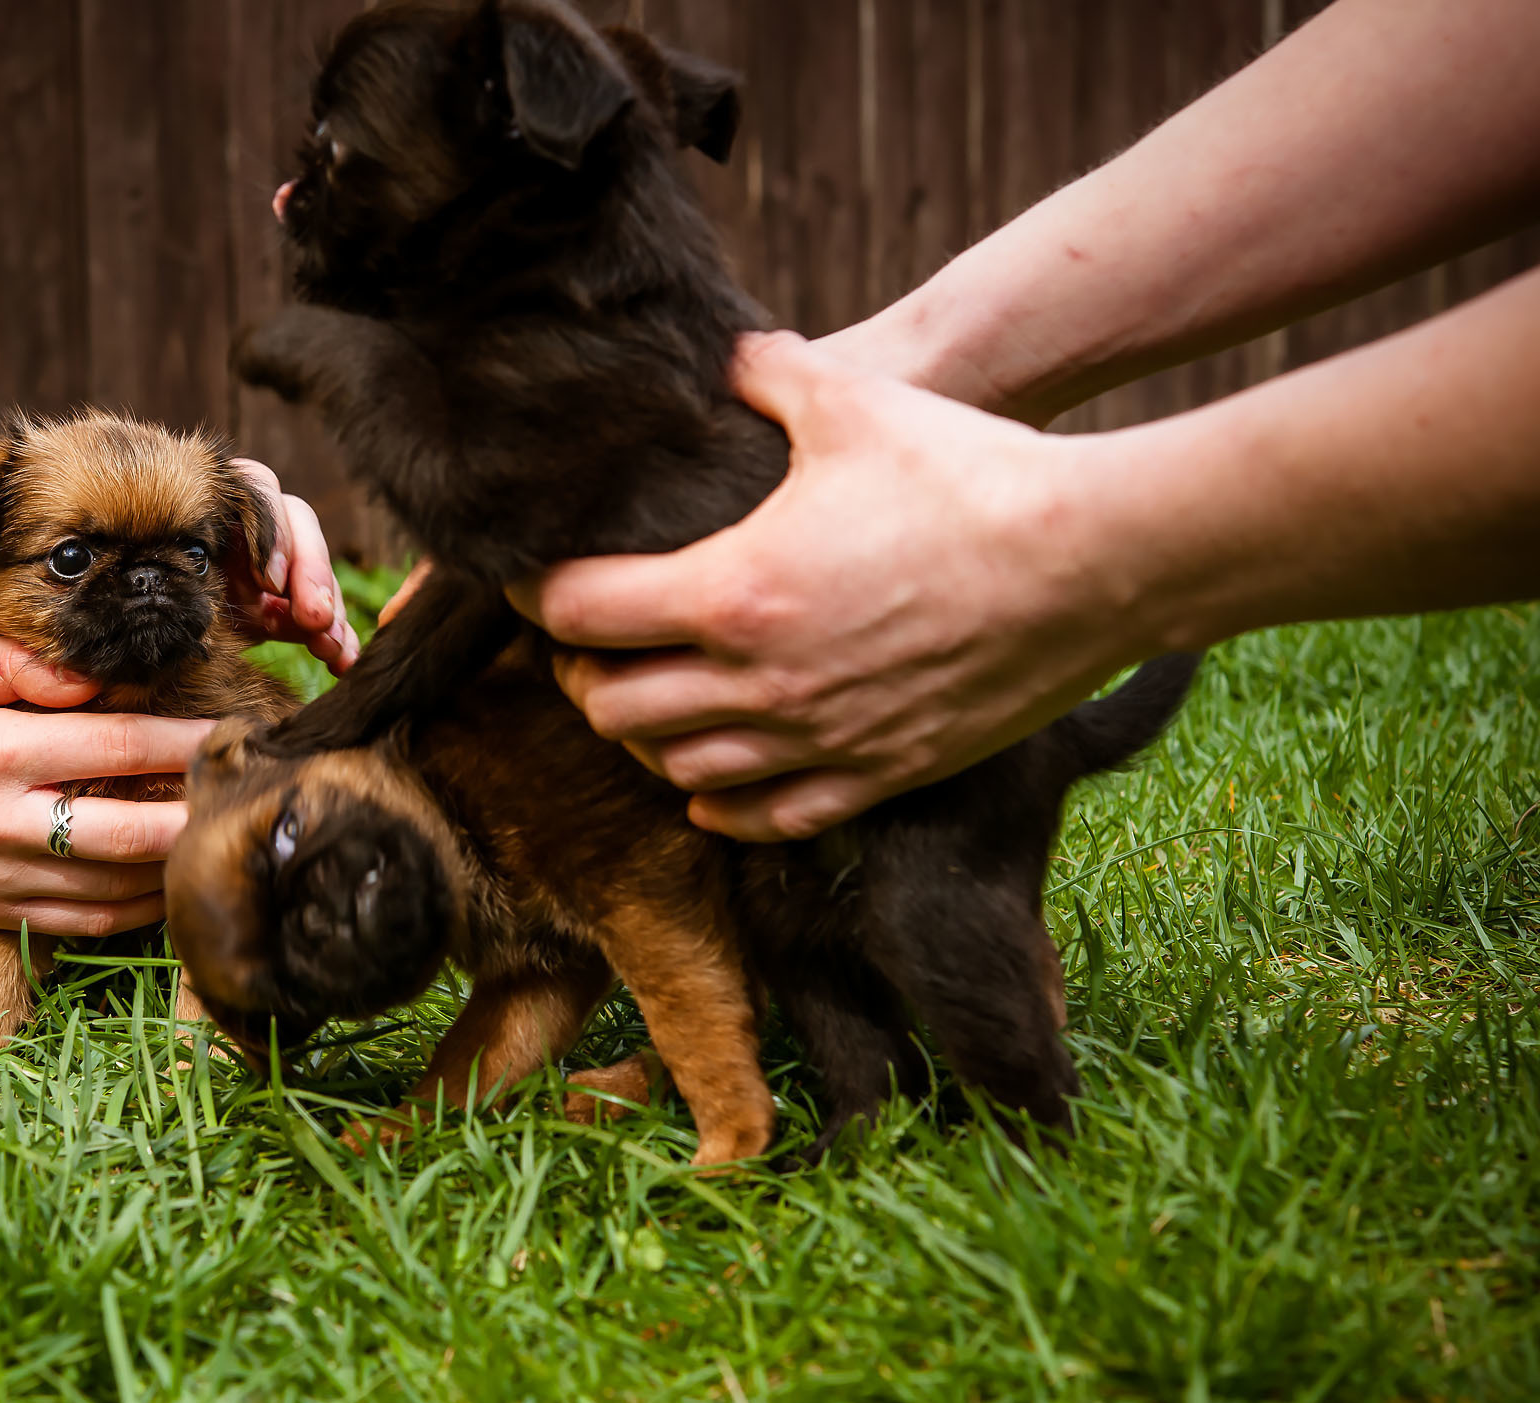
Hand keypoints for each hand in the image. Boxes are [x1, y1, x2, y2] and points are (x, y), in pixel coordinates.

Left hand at [0, 460, 360, 672]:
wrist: (14, 626)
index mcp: (142, 473)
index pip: (220, 476)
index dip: (254, 525)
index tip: (260, 585)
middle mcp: (192, 504)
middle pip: (275, 505)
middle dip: (302, 559)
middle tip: (306, 616)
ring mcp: (224, 548)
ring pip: (296, 549)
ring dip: (320, 591)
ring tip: (330, 643)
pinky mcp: (245, 593)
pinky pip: (298, 597)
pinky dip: (323, 625)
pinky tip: (336, 659)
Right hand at [0, 639, 215, 934]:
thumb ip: (25, 664)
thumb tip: (97, 678)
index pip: (112, 746)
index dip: (182, 743)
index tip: (233, 734)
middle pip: (126, 833)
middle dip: (196, 818)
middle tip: (247, 801)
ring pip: (114, 891)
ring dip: (175, 870)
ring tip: (220, 841)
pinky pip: (86, 926)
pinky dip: (138, 910)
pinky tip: (172, 884)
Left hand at [512, 332, 1151, 842]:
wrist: (1097, 560)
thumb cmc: (972, 473)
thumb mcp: (857, 402)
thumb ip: (772, 377)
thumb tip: (731, 356)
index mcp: (732, 591)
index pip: (580, 613)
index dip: (537, 596)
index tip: (532, 581)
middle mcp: (760, 681)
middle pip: (612, 707)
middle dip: (585, 674)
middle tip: (593, 642)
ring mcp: (818, 739)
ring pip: (678, 771)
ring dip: (648, 738)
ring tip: (653, 697)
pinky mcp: (876, 774)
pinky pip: (766, 817)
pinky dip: (721, 803)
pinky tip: (711, 781)